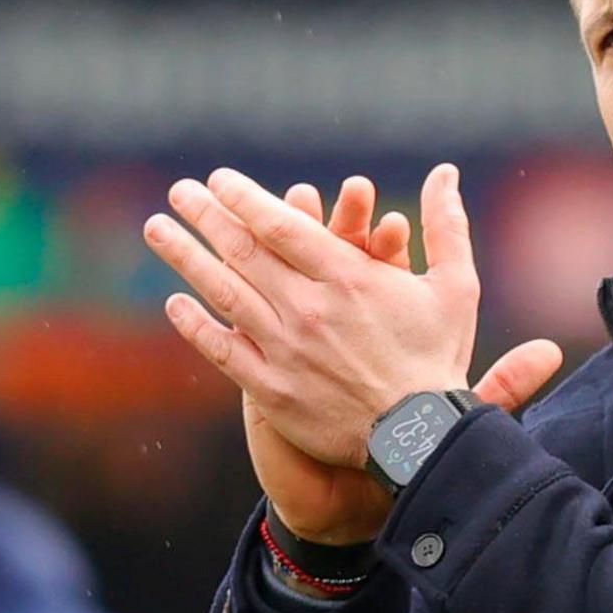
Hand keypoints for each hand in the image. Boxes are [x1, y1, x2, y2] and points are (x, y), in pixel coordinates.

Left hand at [149, 171, 561, 545]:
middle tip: (179, 191)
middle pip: (243, 251)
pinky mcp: (273, 390)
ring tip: (156, 229)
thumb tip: (446, 172)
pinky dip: (195, 325)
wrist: (422, 440)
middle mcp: (309, 308)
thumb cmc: (439, 360)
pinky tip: (174, 302)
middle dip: (205, 215)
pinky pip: (223, 350)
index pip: (281, 225)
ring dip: (186, 257)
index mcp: (348, 277)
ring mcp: (286, 350)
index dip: (245, 198)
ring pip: (224, 293)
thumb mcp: (455, 286)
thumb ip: (446, 225)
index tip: (219, 179)